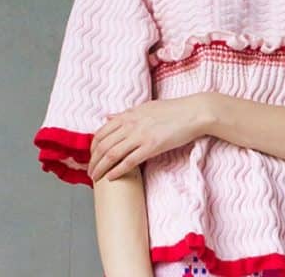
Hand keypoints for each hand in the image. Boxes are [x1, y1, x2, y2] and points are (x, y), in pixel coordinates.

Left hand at [88, 94, 214, 181]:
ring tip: (96, 178)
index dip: (92, 148)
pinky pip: (129, 161)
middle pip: (103, 145)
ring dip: (101, 168)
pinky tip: (111, 177)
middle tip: (90, 172)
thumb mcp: (145, 107)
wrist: (194, 112)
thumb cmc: (173, 110)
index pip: (101, 133)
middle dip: (93, 161)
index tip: (91, 158)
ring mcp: (140, 136)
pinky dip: (117, 171)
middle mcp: (131, 125)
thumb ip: (126, 113)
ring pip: (112, 154)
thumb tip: (108, 116)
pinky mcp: (151, 146)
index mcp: (128, 115)